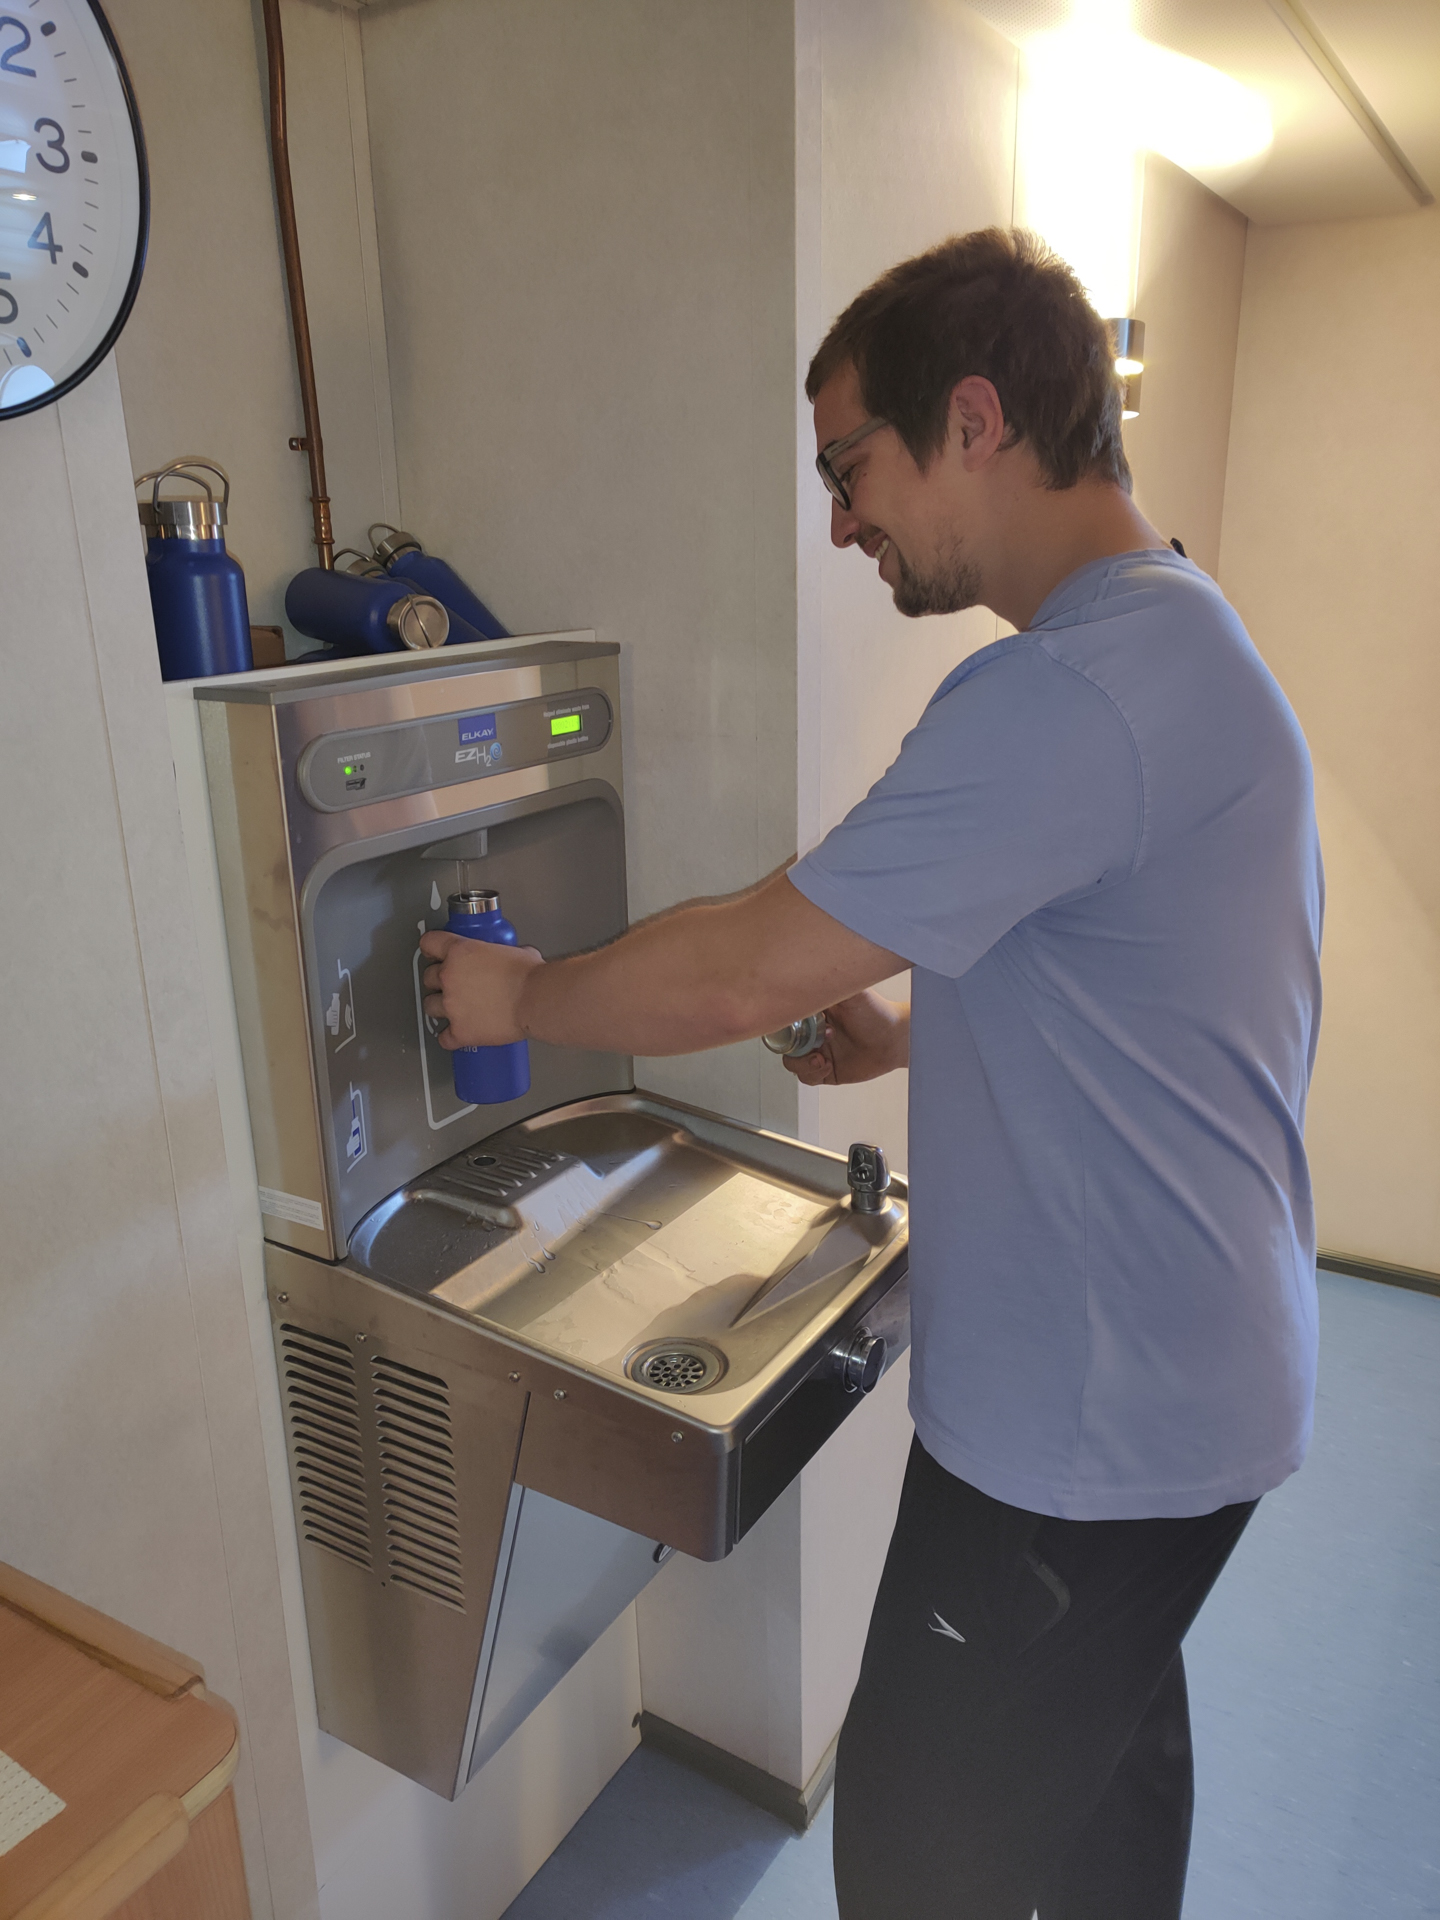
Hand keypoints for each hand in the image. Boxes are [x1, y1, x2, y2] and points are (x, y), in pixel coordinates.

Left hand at [419, 930, 542, 1048]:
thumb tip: (514, 957)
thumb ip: (504, 953)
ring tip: (456, 1010)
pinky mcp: (459, 1031)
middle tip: (454, 985)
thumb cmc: (529, 976)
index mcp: (460, 952)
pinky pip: (444, 1037)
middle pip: (428, 977)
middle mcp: (449, 977)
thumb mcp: (515, 951)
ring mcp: (451, 1006)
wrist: (535, 1000)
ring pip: (429, 1006)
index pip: (430, 944)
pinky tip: (459, 1034)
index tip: (435, 955)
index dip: (432, 950)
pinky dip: (450, 1037)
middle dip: (439, 981)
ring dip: (441, 1007)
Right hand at [784, 991, 908, 1085]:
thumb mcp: (850, 993)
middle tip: (811, 1042)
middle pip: (784, 1041)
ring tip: (820, 1057)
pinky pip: (806, 1077)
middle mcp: (813, 1030)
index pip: (784, 1016)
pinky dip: (812, 1073)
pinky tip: (827, 1065)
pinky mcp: (825, 1069)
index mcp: (812, 1010)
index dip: (780, 1023)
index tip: (787, 1026)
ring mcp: (818, 1050)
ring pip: (792, 1062)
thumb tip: (806, 975)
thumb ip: (827, 984)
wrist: (895, 1040)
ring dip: (802, 1062)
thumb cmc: (876, 1013)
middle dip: (793, 1046)